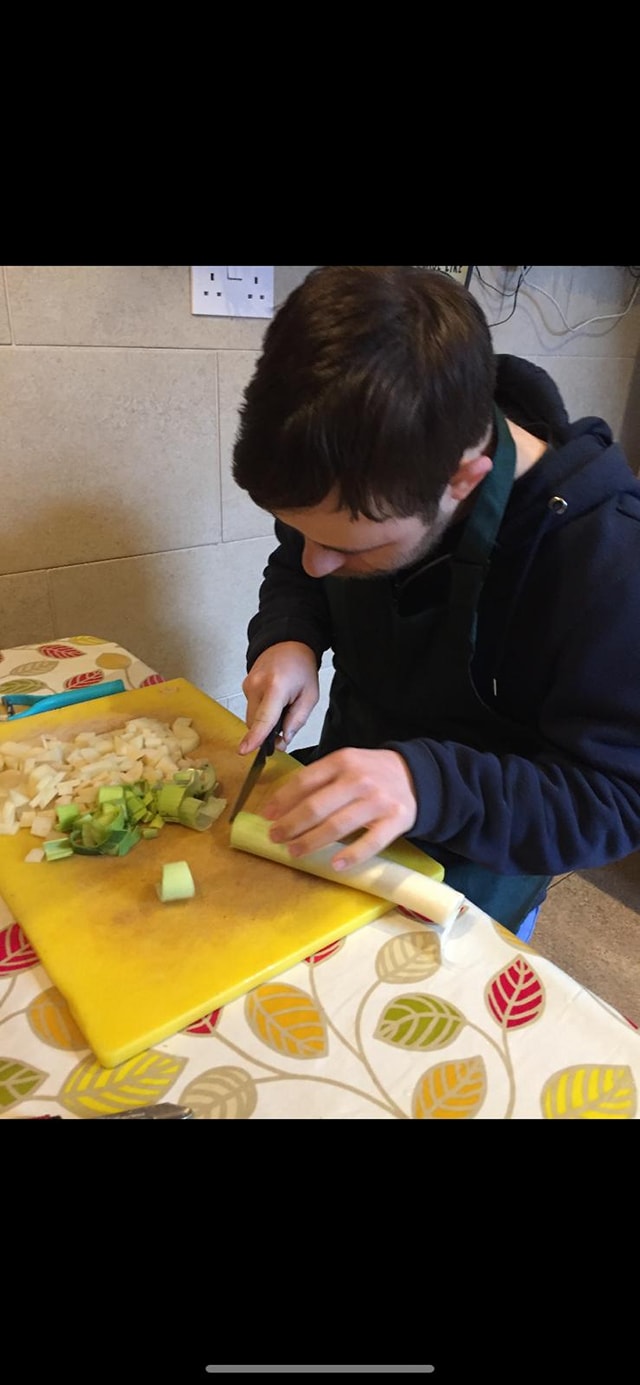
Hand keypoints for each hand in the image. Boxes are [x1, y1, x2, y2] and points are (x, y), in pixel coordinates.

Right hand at [238, 642, 319, 754]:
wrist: (288, 643)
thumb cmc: (301, 667)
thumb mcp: (310, 696)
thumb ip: (297, 721)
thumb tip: (282, 740)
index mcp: (276, 687)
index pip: (264, 718)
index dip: (255, 737)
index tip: (244, 750)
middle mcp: (257, 685)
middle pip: (255, 723)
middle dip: (268, 732)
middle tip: (286, 725)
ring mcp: (248, 685)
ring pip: (252, 717)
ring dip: (265, 720)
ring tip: (282, 705)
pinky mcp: (245, 685)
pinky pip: (251, 708)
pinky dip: (262, 710)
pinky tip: (274, 700)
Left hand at [262, 747, 418, 869]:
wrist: (416, 775)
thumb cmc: (371, 773)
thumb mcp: (345, 765)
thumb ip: (318, 780)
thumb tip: (280, 805)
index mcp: (342, 761)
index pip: (304, 781)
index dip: (282, 800)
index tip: (267, 815)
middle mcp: (359, 779)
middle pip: (317, 806)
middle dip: (290, 825)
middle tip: (275, 837)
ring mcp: (378, 801)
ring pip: (338, 826)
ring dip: (312, 841)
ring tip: (294, 851)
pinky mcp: (396, 820)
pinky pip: (371, 842)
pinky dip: (352, 855)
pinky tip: (335, 864)